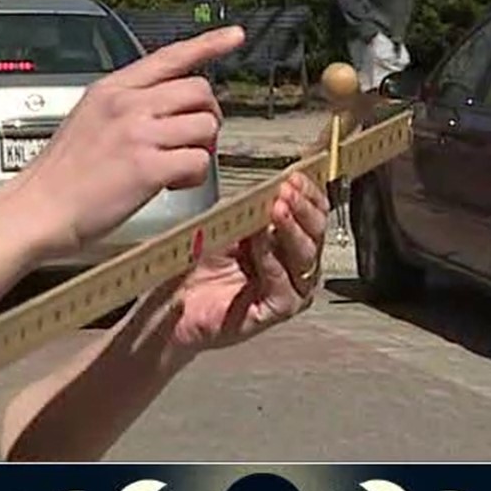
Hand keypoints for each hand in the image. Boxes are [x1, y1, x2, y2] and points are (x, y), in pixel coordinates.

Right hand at [10, 25, 244, 260]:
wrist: (37, 209)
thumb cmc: (61, 174)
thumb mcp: (87, 118)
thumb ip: (125, 106)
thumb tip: (166, 108)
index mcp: (111, 89)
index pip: (170, 57)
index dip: (208, 45)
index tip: (234, 36)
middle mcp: (127, 104)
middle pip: (199, 91)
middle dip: (207, 117)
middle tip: (193, 140)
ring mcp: (138, 134)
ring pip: (205, 126)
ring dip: (201, 149)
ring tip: (177, 167)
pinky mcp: (148, 168)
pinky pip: (197, 161)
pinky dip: (193, 177)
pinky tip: (171, 185)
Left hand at [163, 171, 329, 353]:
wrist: (174, 298)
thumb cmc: (201, 263)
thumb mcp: (228, 223)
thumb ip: (252, 208)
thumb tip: (273, 185)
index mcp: (288, 242)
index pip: (313, 215)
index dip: (309, 195)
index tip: (296, 176)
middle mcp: (294, 267)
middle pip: (316, 236)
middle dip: (302, 209)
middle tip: (288, 191)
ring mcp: (288, 291)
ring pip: (306, 260)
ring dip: (291, 231)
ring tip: (278, 209)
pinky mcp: (273, 314)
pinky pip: (284, 289)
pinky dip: (274, 263)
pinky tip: (263, 244)